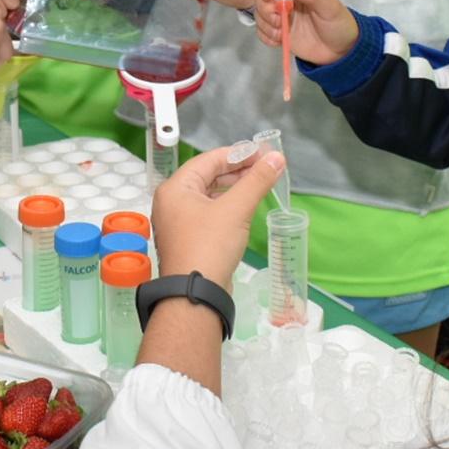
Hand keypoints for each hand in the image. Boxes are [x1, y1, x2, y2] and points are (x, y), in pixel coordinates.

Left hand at [152, 145, 286, 286]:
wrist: (195, 294)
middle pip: (207, 176)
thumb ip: (257, 180)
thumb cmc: (210, 246)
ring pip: (209, 195)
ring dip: (234, 188)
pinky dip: (227, 206)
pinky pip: (209, 213)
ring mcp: (178, 222)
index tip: (264, 154)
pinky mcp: (188, 239)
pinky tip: (245, 207)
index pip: (209, 160)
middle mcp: (172, 202)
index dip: (238, 154)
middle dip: (238, 171)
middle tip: (266, 168)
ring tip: (260, 184)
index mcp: (175, 188)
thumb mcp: (236, 209)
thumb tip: (276, 158)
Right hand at [253, 0, 358, 65]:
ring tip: (283, 33)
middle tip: (279, 20)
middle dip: (265, 9)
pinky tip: (280, 40)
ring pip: (259, 13)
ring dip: (266, 24)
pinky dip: (266, 37)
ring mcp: (280, 15)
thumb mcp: (330, 7)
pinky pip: (261, 31)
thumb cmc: (339, 24)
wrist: (341, 50)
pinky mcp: (278, 31)